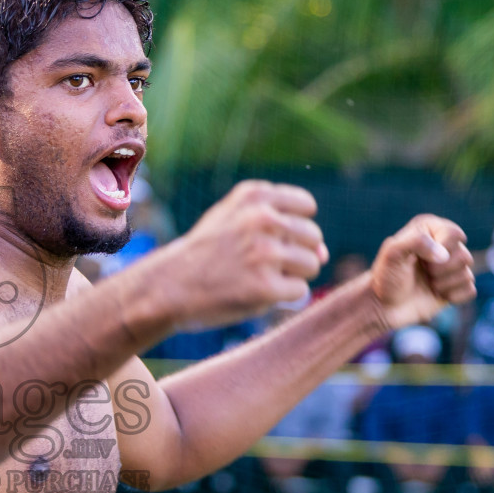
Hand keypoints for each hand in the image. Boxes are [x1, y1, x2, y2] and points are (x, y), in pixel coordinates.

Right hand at [152, 180, 326, 327]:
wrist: (168, 286)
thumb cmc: (206, 254)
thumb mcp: (233, 221)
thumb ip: (281, 226)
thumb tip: (325, 254)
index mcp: (254, 196)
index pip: (306, 206)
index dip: (292, 227)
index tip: (267, 239)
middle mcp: (262, 219)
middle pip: (313, 236)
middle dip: (294, 253)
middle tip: (258, 264)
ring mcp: (264, 254)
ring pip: (311, 264)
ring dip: (291, 275)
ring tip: (256, 277)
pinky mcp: (265, 288)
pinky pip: (299, 291)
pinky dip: (282, 297)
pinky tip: (253, 293)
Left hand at [369, 215, 474, 329]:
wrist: (385, 306)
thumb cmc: (386, 276)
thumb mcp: (392, 253)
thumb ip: (417, 242)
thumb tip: (444, 255)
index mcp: (431, 229)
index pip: (454, 234)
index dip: (440, 250)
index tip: (420, 259)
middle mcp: (445, 245)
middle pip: (464, 256)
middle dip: (440, 270)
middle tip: (423, 273)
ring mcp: (452, 266)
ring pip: (467, 274)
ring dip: (444, 284)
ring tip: (427, 283)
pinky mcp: (457, 286)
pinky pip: (470, 290)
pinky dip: (452, 295)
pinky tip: (436, 294)